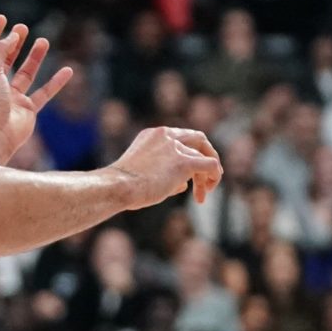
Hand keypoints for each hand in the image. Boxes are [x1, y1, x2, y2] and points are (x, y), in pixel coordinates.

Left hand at [0, 18, 73, 157]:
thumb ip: (0, 52)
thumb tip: (11, 37)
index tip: (3, 18)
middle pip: (5, 60)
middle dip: (14, 43)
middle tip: (23, 28)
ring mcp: (10, 99)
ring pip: (25, 74)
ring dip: (34, 58)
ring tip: (43, 41)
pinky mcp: (26, 110)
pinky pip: (43, 93)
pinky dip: (55, 83)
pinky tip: (67, 71)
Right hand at [108, 126, 223, 204]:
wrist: (117, 187)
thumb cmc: (122, 187)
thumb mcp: (142, 175)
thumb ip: (164, 174)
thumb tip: (183, 186)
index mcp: (153, 135)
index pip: (180, 138)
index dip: (189, 153)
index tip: (188, 173)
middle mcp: (166, 135)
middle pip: (198, 139)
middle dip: (206, 155)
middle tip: (209, 175)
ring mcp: (175, 147)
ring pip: (203, 157)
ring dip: (205, 178)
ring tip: (201, 196)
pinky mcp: (184, 162)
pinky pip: (210, 165)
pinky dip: (214, 176)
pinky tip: (208, 190)